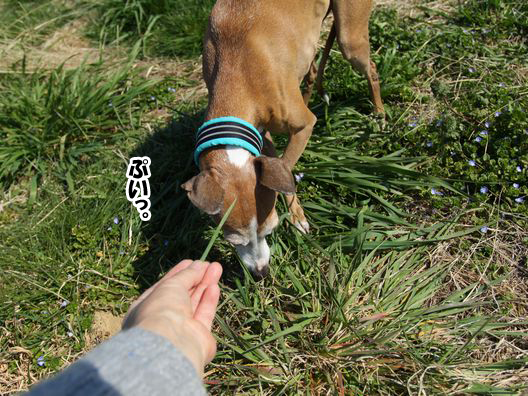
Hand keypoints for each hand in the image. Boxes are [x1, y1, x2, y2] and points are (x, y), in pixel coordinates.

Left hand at [122, 260, 221, 375]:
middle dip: (196, 277)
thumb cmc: (161, 310)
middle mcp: (161, 320)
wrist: (171, 344)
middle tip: (209, 264)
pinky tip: (214, 286)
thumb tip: (199, 265)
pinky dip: (209, 300)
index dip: (179, 273)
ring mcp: (180, 330)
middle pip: (182, 294)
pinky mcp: (198, 338)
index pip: (164, 287)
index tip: (192, 261)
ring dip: (205, 284)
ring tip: (217, 267)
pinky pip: (204, 314)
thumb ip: (186, 275)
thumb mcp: (170, 285)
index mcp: (145, 308)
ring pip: (195, 303)